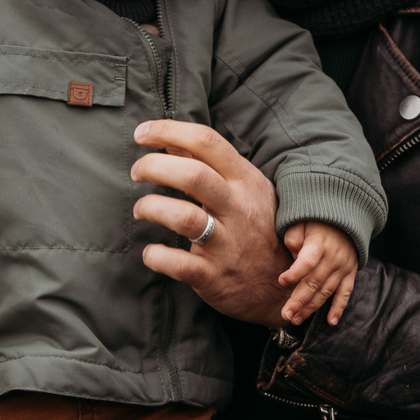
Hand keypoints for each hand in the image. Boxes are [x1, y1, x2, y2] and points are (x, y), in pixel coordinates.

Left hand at [130, 120, 295, 326]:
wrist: (282, 288)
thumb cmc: (258, 229)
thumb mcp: (246, 190)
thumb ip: (208, 165)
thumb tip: (169, 140)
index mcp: (246, 182)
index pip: (207, 142)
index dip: (169, 131)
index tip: (141, 134)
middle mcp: (239, 209)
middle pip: (193, 176)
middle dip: (153, 166)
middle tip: (137, 171)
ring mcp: (228, 245)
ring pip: (184, 217)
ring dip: (151, 207)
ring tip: (140, 209)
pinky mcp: (214, 277)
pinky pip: (178, 264)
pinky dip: (156, 256)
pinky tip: (151, 252)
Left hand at [278, 222, 359, 325]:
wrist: (346, 218)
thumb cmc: (317, 222)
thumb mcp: (301, 222)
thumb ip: (294, 237)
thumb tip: (293, 255)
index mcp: (319, 245)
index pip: (306, 263)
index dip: (294, 273)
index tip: (281, 281)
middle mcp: (333, 259)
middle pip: (314, 283)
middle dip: (298, 301)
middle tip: (285, 315)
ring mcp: (343, 268)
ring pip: (326, 292)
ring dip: (311, 308)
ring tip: (296, 320)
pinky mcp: (350, 274)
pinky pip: (345, 294)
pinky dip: (339, 308)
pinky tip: (331, 322)